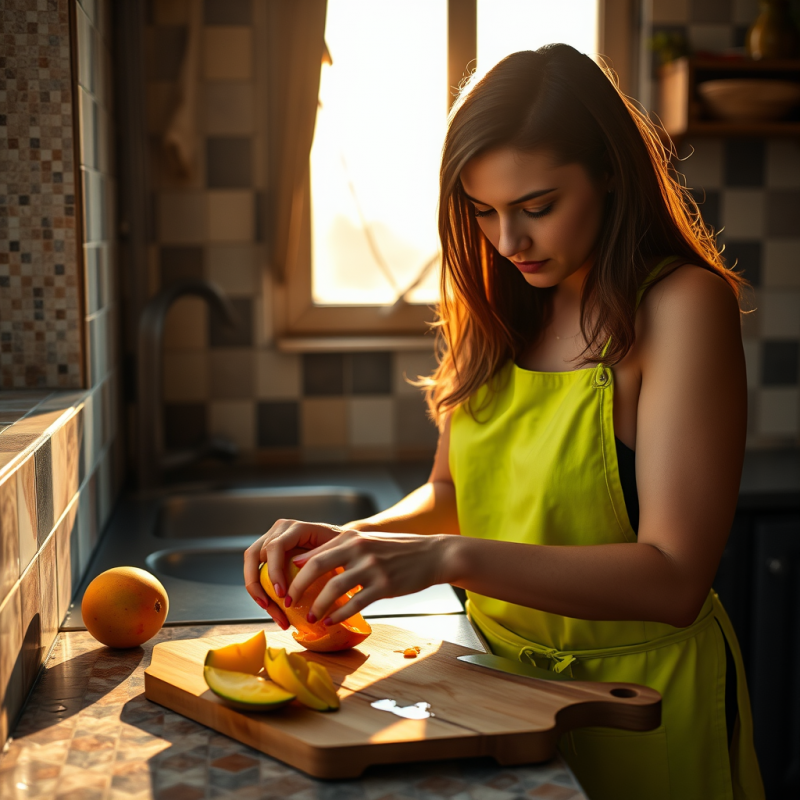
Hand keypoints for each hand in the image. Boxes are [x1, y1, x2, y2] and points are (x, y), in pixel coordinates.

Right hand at [243, 519, 344, 627]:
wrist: (342, 545)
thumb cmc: (342, 548)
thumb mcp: (336, 552)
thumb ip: (322, 559)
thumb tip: (309, 577)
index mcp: (295, 528)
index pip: (275, 547)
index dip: (274, 571)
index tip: (282, 594)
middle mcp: (279, 531)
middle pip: (254, 555)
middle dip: (257, 584)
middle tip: (268, 606)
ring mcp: (271, 540)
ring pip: (251, 565)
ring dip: (257, 591)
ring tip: (275, 614)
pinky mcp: (269, 554)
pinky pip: (256, 572)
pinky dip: (262, 592)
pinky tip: (274, 609)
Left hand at [286, 530, 451, 625]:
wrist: (433, 554)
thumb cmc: (397, 551)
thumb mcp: (368, 542)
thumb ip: (341, 550)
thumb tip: (307, 564)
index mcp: (351, 537)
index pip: (314, 553)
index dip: (294, 571)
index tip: (285, 585)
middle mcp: (358, 549)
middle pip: (316, 568)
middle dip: (298, 588)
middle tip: (289, 603)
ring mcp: (372, 567)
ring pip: (333, 589)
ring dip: (318, 606)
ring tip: (311, 618)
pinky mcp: (384, 586)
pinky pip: (355, 603)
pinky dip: (339, 615)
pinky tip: (331, 622)